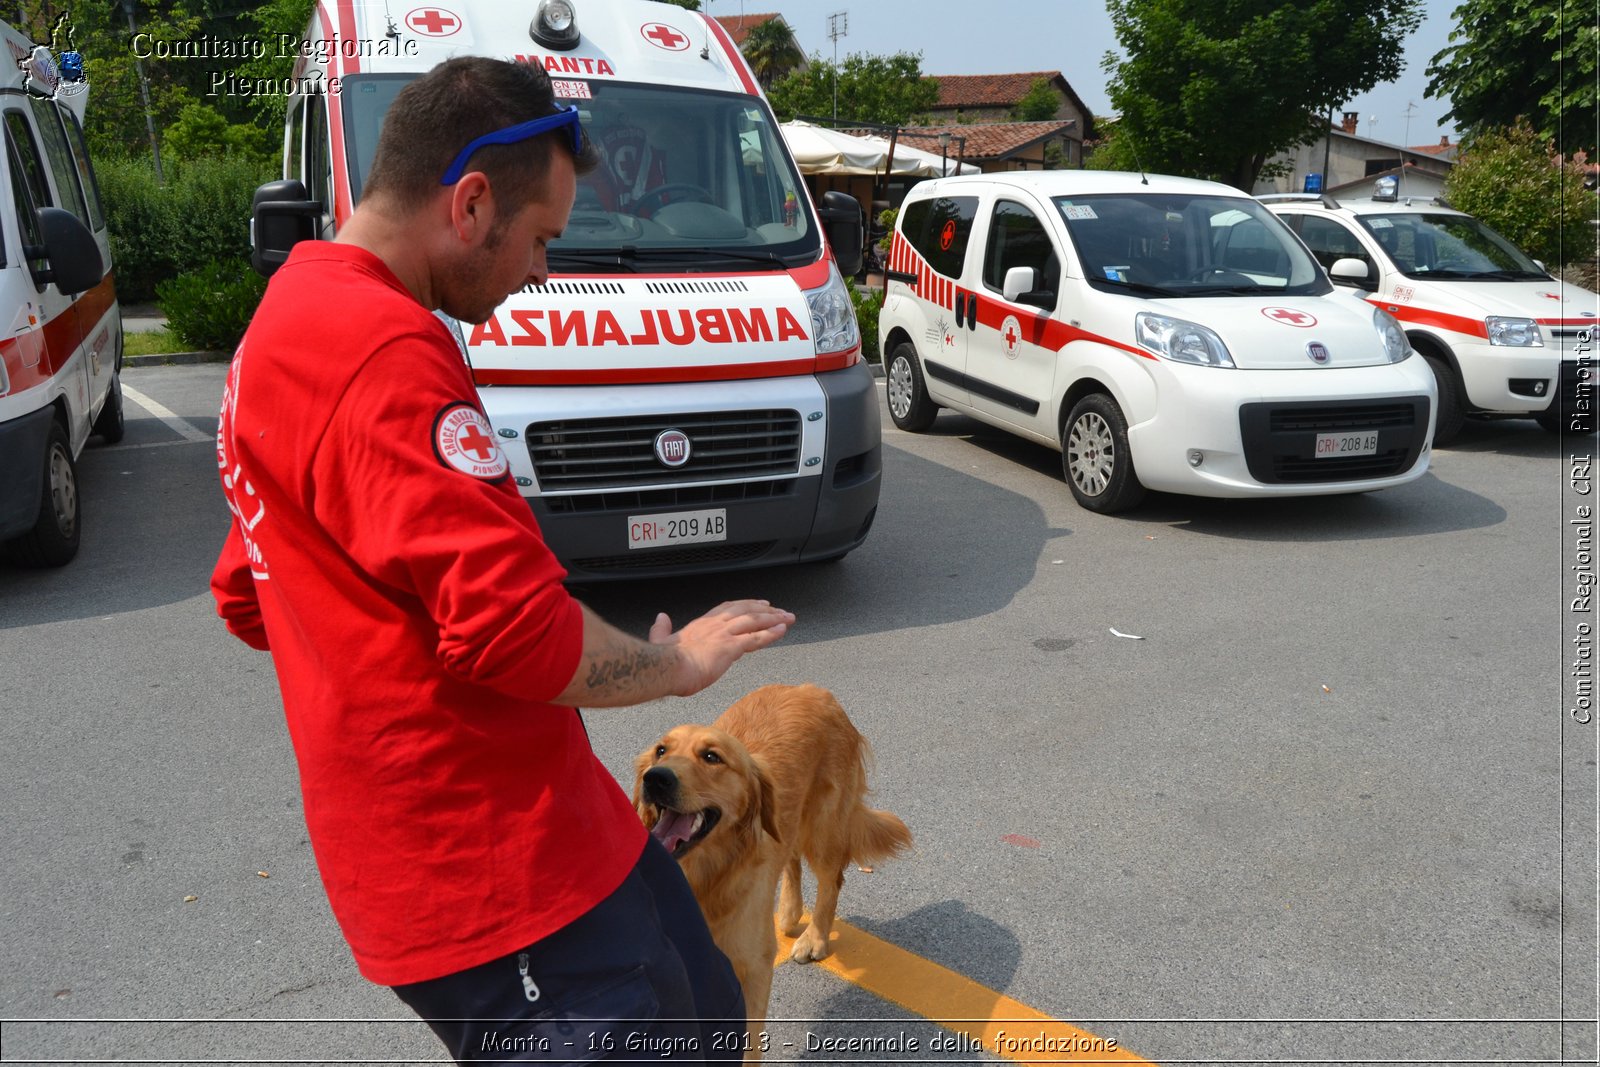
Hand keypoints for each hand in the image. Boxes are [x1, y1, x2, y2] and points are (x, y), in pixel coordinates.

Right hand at [650, 600, 794, 696]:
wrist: (666, 668)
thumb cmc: (663, 660)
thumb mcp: (660, 640)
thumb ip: (661, 628)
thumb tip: (660, 618)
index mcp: (701, 624)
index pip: (728, 609)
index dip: (745, 605)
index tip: (758, 604)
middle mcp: (715, 625)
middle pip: (746, 610)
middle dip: (766, 610)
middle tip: (780, 610)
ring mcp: (724, 634)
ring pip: (755, 621)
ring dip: (774, 619)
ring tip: (788, 618)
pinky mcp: (730, 647)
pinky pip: (756, 638)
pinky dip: (771, 633)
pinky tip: (782, 630)